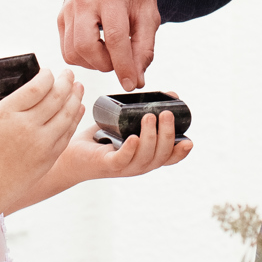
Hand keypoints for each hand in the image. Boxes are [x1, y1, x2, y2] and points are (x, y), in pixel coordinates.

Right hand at [0, 68, 83, 208]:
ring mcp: (41, 143)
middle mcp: (28, 126)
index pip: (38, 86)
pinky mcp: (48, 158)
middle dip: (67, 81)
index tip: (48, 72)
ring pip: (67, 114)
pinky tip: (78, 110)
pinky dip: (75, 119)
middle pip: (57, 97)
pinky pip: (68, 134)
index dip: (48, 75)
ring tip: (79, 87)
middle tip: (69, 74)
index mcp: (7, 113)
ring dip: (76, 97)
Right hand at [58, 0, 160, 89]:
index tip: (131, 83)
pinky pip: (66, 49)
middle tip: (120, 60)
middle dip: (105, 64)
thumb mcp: (148, 15)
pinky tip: (97, 48)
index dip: (123, 66)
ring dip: (93, 63)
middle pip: (86, 46)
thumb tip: (136, 80)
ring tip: (109, 52)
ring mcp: (68, 6)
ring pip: (73, 51)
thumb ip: (144, 48)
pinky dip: (83, 57)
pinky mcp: (60, 16)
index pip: (115, 37)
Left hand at [58, 106, 194, 186]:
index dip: (181, 152)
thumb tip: (171, 94)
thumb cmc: (101, 136)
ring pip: (145, 157)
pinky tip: (133, 138)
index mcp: (146, 155)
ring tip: (150, 116)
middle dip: (167, 135)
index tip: (189, 141)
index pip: (169, 158)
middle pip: (161, 155)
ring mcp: (124, 167)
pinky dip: (130, 150)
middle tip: (167, 114)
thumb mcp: (128, 123)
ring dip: (151, 137)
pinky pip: (122, 160)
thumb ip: (145, 111)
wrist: (71, 152)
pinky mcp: (106, 164)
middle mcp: (139, 164)